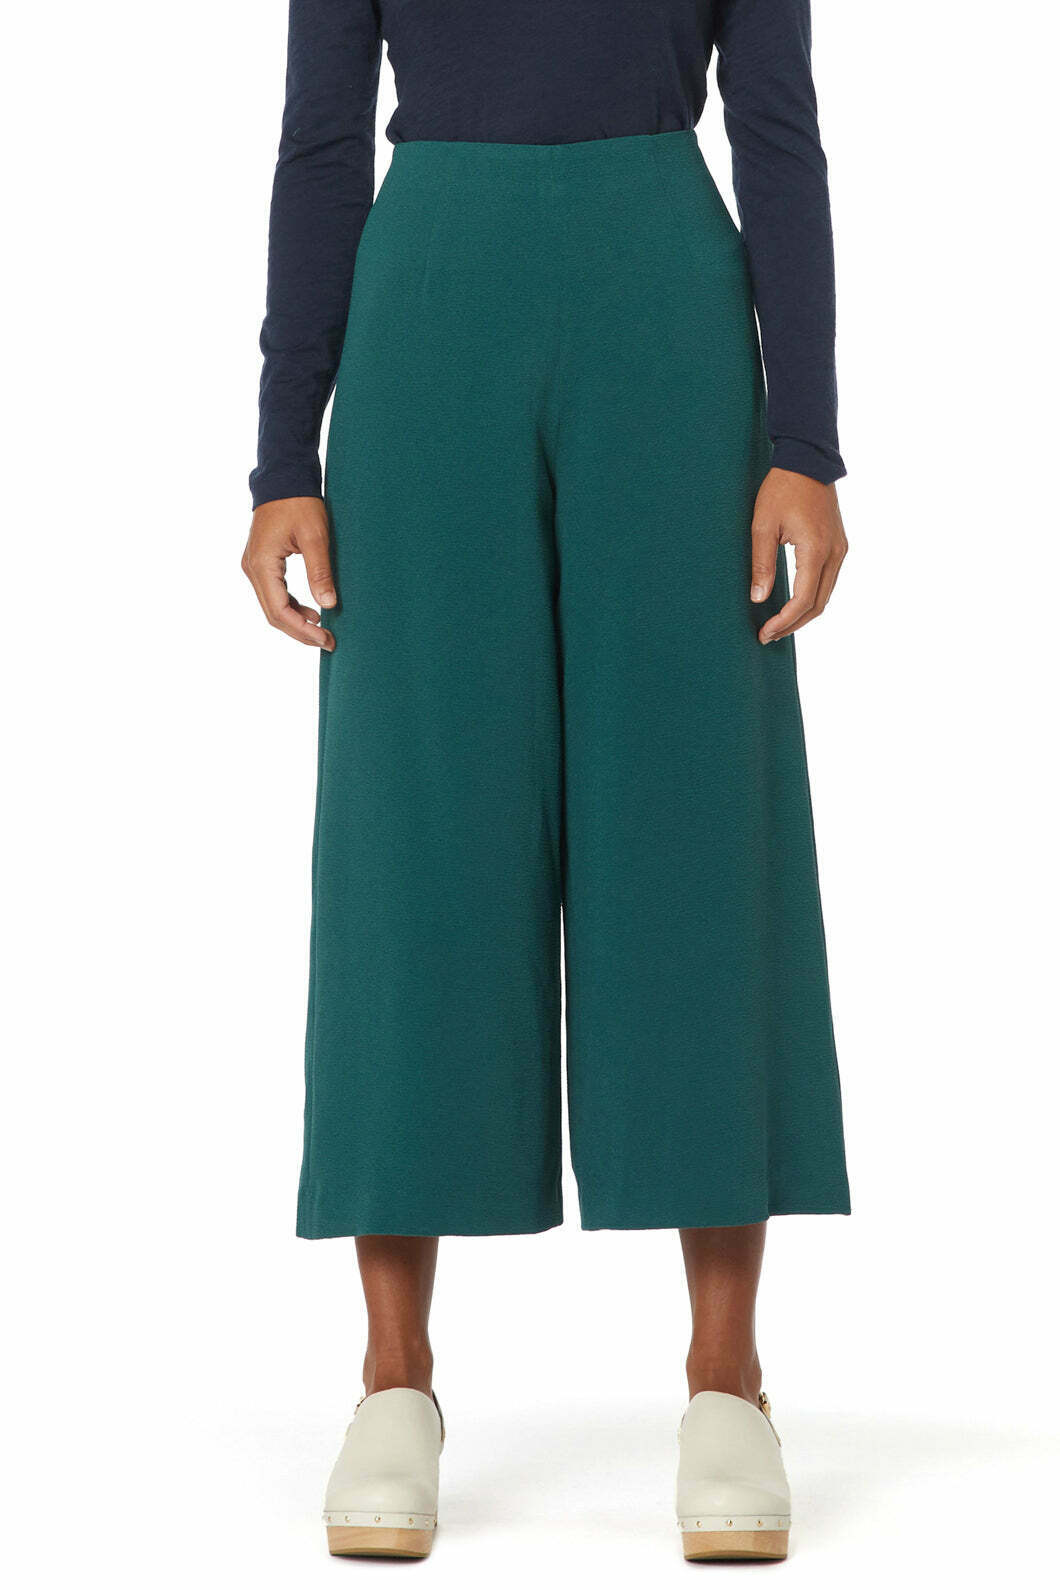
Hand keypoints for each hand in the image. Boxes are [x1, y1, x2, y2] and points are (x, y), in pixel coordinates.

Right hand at [242, 496, 336, 650]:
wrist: (284, 479)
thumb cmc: (299, 503)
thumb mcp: (315, 536)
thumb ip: (320, 571)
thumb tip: (329, 604)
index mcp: (262, 564)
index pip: (279, 610)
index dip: (302, 630)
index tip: (325, 639)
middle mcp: (252, 568)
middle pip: (273, 614)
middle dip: (300, 632)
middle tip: (328, 642)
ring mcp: (254, 566)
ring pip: (272, 607)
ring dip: (296, 622)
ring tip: (323, 631)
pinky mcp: (261, 564)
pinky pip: (273, 594)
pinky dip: (291, 607)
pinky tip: (312, 612)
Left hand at [750, 468, 847, 643]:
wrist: (807, 459)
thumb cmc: (782, 489)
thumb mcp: (763, 526)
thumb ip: (762, 565)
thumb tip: (759, 599)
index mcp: (816, 550)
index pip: (803, 600)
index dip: (784, 622)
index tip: (765, 634)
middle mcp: (835, 553)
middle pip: (818, 604)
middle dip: (793, 624)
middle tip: (768, 635)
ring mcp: (840, 548)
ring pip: (825, 595)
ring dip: (803, 613)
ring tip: (778, 624)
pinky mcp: (838, 544)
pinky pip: (827, 580)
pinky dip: (811, 597)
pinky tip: (793, 603)